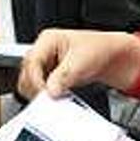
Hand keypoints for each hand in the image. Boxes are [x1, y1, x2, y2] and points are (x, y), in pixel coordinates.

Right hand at [17, 29, 139, 99]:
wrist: (113, 58)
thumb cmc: (101, 50)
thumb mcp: (83, 62)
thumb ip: (64, 76)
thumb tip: (50, 91)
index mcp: (48, 39)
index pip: (31, 61)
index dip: (35, 80)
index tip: (45, 95)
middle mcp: (44, 50)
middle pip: (26, 73)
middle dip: (35, 88)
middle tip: (48, 101)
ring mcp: (46, 64)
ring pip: (30, 83)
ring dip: (39, 93)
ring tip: (54, 100)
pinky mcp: (50, 76)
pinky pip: (39, 89)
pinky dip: (45, 96)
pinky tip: (57, 98)